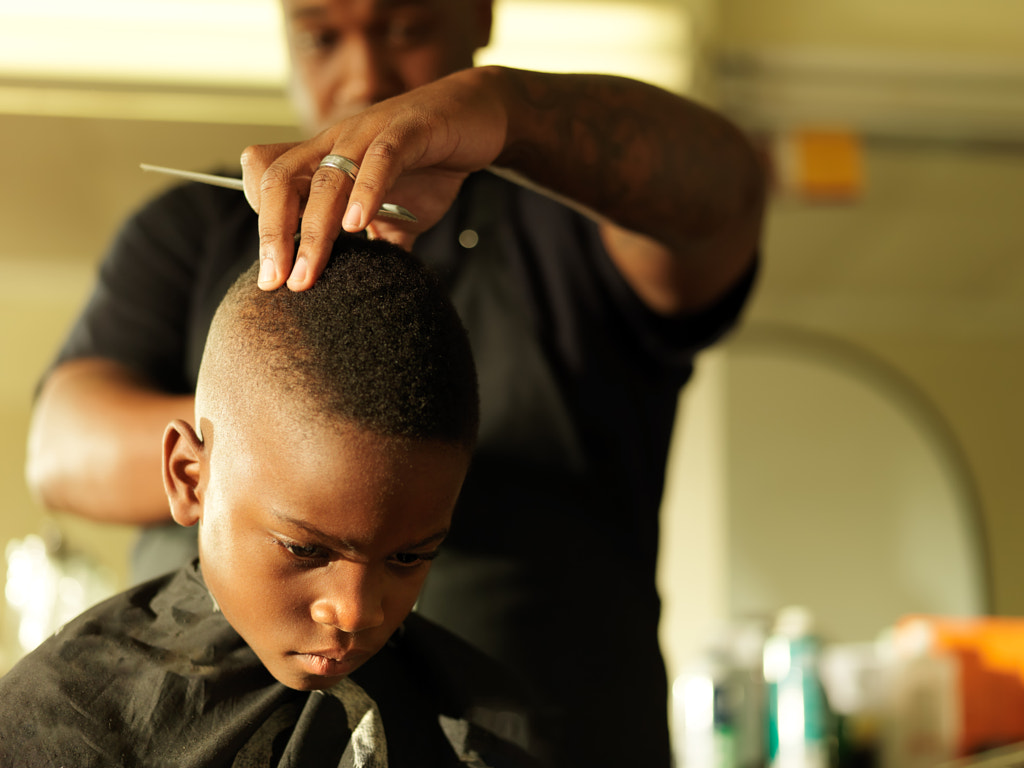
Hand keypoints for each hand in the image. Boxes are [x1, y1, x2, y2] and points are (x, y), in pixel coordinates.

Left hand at [241, 67, 509, 290]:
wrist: (480, 117)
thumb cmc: (431, 164)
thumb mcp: (397, 213)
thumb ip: (377, 247)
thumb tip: (371, 292)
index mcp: (326, 159)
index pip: (266, 178)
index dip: (263, 221)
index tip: (274, 269)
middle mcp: (336, 142)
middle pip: (281, 181)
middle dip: (272, 235)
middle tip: (275, 282)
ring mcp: (369, 133)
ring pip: (326, 180)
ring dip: (314, 231)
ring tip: (308, 274)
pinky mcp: (409, 130)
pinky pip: (379, 159)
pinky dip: (366, 192)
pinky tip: (358, 227)